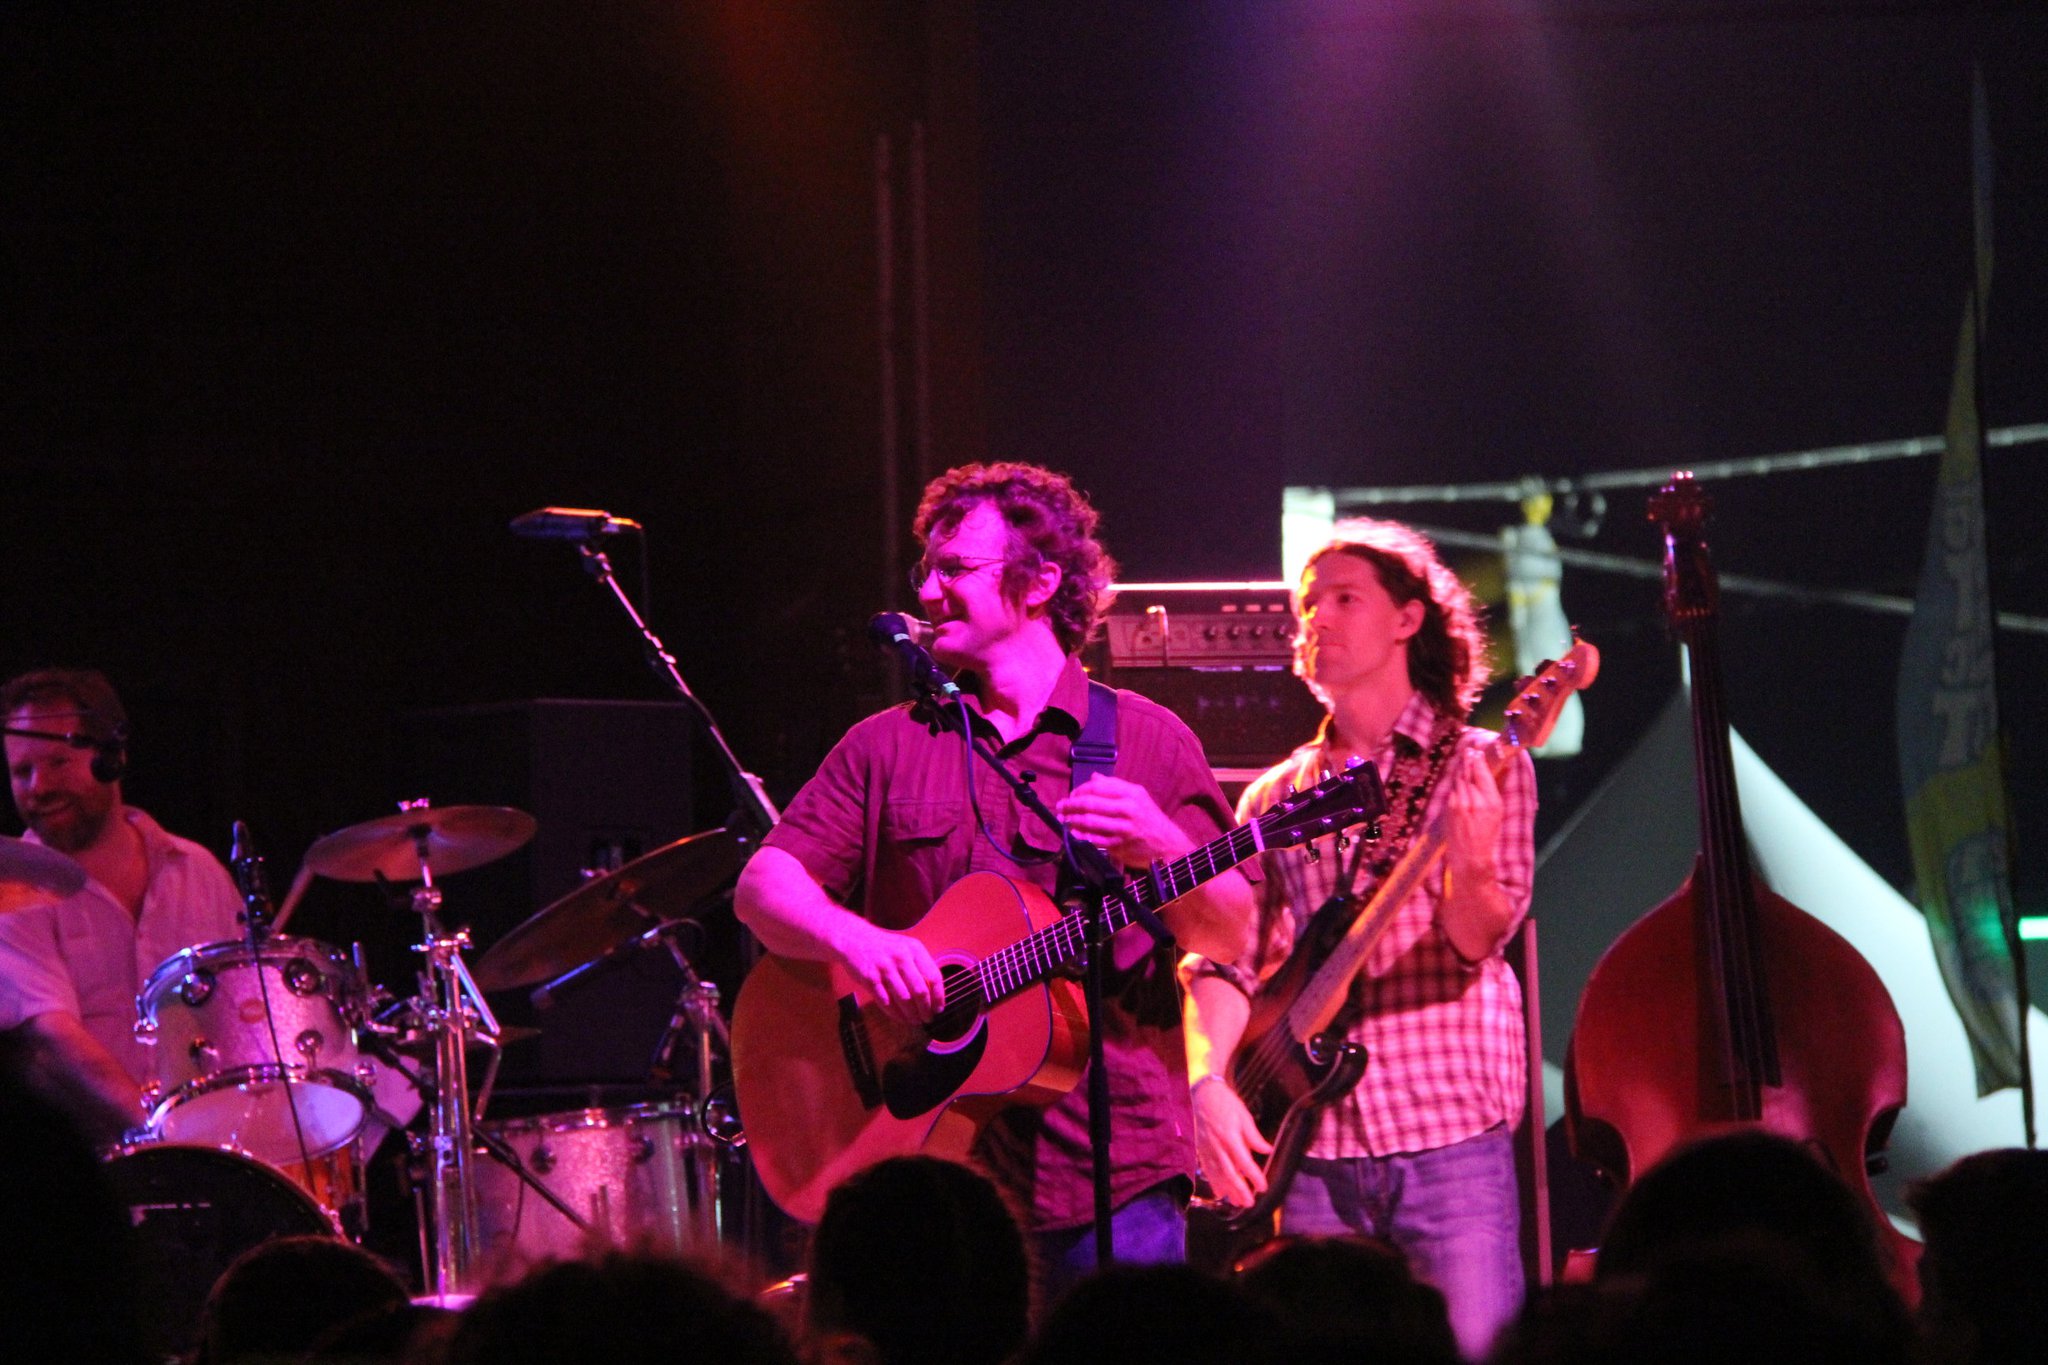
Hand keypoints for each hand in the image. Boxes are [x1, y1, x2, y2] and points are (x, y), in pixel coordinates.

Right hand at [831, 918, 946, 1025]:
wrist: (853, 938)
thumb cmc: (884, 947)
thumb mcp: (905, 948)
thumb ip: (919, 966)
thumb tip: (934, 994)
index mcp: (914, 949)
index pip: (934, 976)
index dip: (939, 996)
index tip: (939, 1008)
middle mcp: (901, 957)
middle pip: (920, 990)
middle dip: (926, 1009)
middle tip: (928, 1019)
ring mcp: (884, 968)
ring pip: (904, 999)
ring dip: (911, 1014)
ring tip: (915, 1021)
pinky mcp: (869, 978)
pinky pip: (885, 1001)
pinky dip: (894, 1013)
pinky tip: (900, 1018)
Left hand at [1055, 775, 1188, 870]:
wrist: (1168, 844)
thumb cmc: (1151, 819)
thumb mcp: (1138, 797)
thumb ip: (1115, 786)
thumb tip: (1093, 777)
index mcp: (1131, 793)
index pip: (1098, 786)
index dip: (1080, 790)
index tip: (1071, 795)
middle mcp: (1128, 808)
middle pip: (1091, 803)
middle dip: (1071, 805)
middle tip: (1061, 807)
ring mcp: (1124, 828)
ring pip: (1090, 821)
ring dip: (1073, 820)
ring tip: (1064, 820)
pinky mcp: (1120, 844)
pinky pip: (1095, 839)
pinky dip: (1081, 836)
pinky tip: (1074, 834)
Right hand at [1192, 1075, 1271, 1208]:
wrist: (1201, 1094)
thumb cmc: (1225, 1103)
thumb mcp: (1244, 1115)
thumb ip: (1254, 1136)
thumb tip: (1267, 1150)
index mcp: (1230, 1137)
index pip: (1244, 1162)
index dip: (1254, 1177)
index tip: (1263, 1187)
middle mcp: (1218, 1147)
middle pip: (1229, 1173)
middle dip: (1240, 1190)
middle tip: (1249, 1203)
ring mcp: (1207, 1149)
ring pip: (1217, 1175)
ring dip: (1227, 1190)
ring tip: (1237, 1203)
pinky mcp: (1200, 1150)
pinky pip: (1207, 1170)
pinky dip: (1213, 1183)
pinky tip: (1219, 1193)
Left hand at [1442, 747, 1503, 875]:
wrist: (1470, 855)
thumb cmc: (1487, 834)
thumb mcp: (1498, 811)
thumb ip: (1496, 788)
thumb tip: (1501, 767)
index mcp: (1492, 802)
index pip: (1482, 773)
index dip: (1478, 760)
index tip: (1477, 752)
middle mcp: (1475, 801)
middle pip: (1468, 773)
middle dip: (1467, 760)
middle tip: (1468, 750)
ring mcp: (1460, 804)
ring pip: (1458, 779)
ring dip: (1460, 768)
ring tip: (1464, 758)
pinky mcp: (1449, 807)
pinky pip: (1453, 788)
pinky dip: (1456, 781)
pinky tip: (1458, 775)